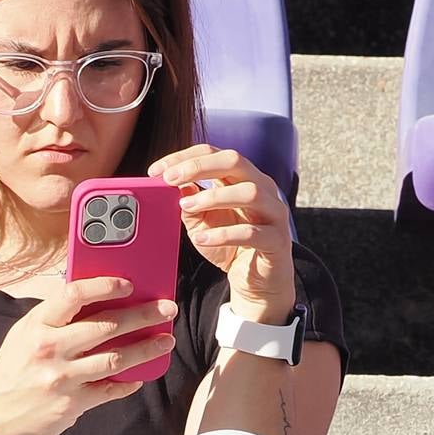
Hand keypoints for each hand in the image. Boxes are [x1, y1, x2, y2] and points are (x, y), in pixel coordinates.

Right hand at [0, 272, 179, 434]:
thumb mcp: (24, 335)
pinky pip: (109, 390)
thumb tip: (96, 300)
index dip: (105, 287)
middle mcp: (50, 348)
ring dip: (146, 349)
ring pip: (116, 358)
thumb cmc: (11, 370)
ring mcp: (62, 377)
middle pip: (106, 326)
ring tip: (164, 342)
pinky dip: (127, 383)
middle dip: (142, 316)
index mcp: (37, 325)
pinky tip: (139, 377)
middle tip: (167, 310)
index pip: (74, 295)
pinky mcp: (72, 404)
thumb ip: (55, 318)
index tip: (129, 285)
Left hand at [156, 144, 296, 320]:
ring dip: (212, 197)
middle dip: (198, 167)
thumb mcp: (201, 223)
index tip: (156, 170)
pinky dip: (223, 234)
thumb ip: (189, 203)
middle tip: (170, 180)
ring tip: (186, 207)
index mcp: (242, 178)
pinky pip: (252, 233)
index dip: (184, 157)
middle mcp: (262, 188)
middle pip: (234, 160)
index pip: (214, 153)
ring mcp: (274, 213)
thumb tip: (175, 184)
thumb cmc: (230, 246)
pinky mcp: (277, 240)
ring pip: (249, 192)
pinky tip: (201, 239)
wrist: (256, 281)